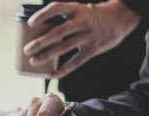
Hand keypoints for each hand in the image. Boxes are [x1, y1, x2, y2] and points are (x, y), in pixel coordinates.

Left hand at [23, 0, 140, 78]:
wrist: (121, 19)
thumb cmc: (92, 16)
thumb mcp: (79, 10)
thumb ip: (63, 19)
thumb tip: (39, 33)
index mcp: (76, 9)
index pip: (57, 8)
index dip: (43, 15)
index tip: (30, 23)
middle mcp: (82, 21)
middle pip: (58, 32)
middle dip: (41, 42)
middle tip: (27, 50)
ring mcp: (88, 36)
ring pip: (64, 47)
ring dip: (47, 55)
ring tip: (34, 62)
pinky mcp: (93, 49)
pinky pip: (76, 62)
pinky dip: (63, 70)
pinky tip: (52, 75)